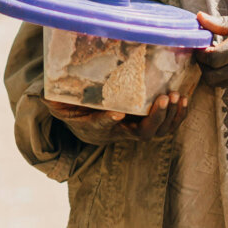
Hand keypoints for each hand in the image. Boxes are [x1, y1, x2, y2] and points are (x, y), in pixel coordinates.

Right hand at [43, 92, 188, 144]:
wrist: (89, 120)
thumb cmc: (76, 109)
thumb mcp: (61, 106)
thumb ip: (55, 100)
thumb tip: (44, 93)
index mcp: (97, 127)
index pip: (101, 127)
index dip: (107, 121)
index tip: (115, 113)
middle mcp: (121, 132)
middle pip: (143, 134)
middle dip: (156, 118)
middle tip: (163, 98)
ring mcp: (137, 130)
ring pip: (160, 131)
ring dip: (172, 116)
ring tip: (177, 96)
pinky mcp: (150, 122)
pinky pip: (169, 124)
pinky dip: (179, 113)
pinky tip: (184, 97)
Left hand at [195, 12, 227, 87]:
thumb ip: (223, 22)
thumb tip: (199, 17)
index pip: (214, 58)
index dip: (201, 52)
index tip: (201, 42)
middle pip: (212, 74)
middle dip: (202, 64)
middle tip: (204, 49)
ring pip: (216, 82)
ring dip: (210, 70)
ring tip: (215, 54)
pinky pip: (226, 83)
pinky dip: (220, 74)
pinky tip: (226, 60)